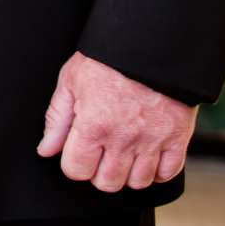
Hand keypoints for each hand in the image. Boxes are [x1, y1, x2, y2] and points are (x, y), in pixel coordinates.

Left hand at [36, 51, 195, 191]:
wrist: (151, 42)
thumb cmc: (108, 59)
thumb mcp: (71, 80)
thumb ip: (57, 119)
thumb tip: (47, 149)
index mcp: (93, 124)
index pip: (76, 170)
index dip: (74, 163)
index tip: (78, 150)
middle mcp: (123, 138)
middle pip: (107, 183)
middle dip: (99, 172)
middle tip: (101, 152)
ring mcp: (152, 140)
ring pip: (138, 183)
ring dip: (128, 173)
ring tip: (123, 153)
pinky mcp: (177, 138)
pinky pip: (168, 173)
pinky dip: (158, 171)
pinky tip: (147, 155)